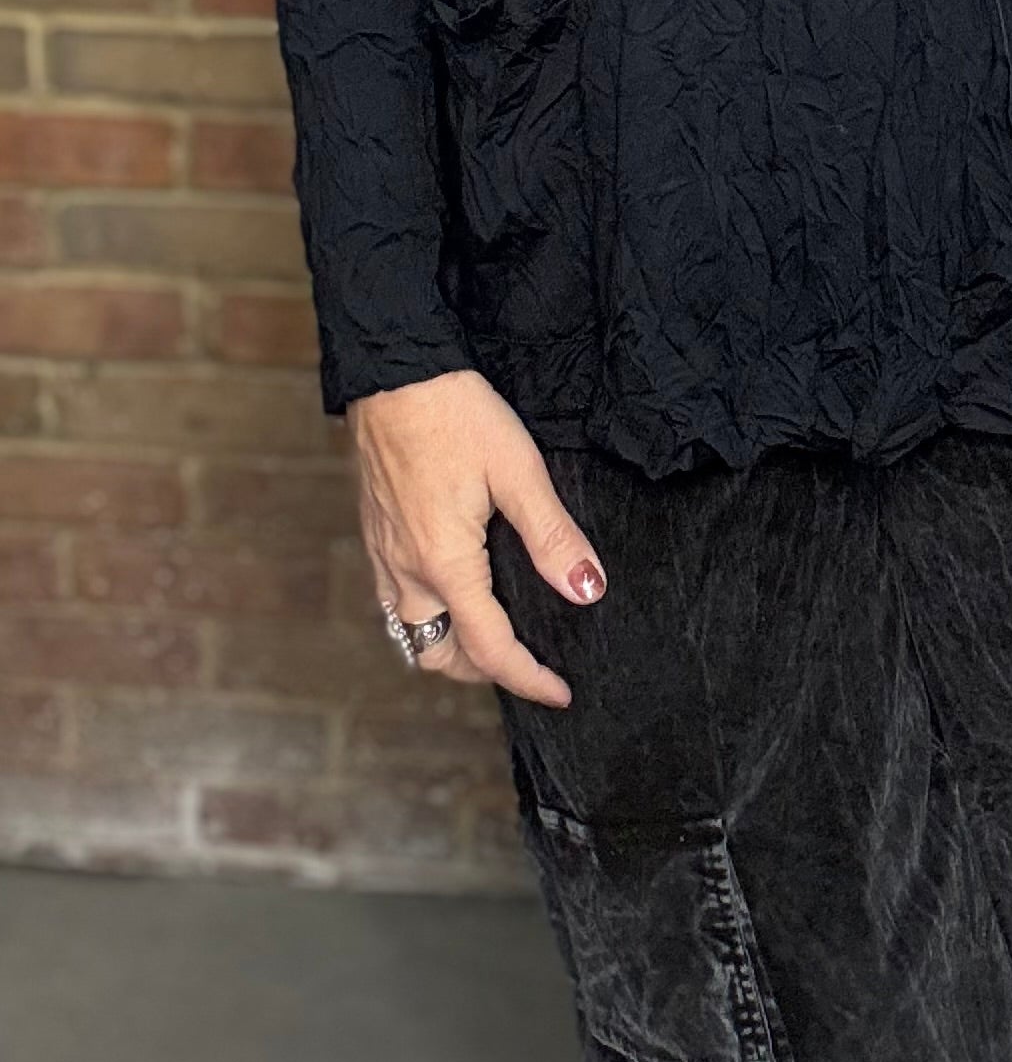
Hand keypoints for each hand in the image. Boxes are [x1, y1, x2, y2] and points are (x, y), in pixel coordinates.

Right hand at [347, 367, 606, 707]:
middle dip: (482, 670)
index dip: (528, 678)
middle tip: (528, 660)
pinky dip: (427, 615)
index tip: (561, 693)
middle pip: (439, 655)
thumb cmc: (455, 413)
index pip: (489, 647)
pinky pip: (395, 600)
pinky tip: (454, 588)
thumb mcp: (517, 469)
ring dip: (450, 647)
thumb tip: (586, 591)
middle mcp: (406, 570)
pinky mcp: (375, 531)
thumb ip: (552, 535)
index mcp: (445, 563)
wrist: (393, 368)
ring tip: (493, 632)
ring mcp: (383, 552)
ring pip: (411, 632)